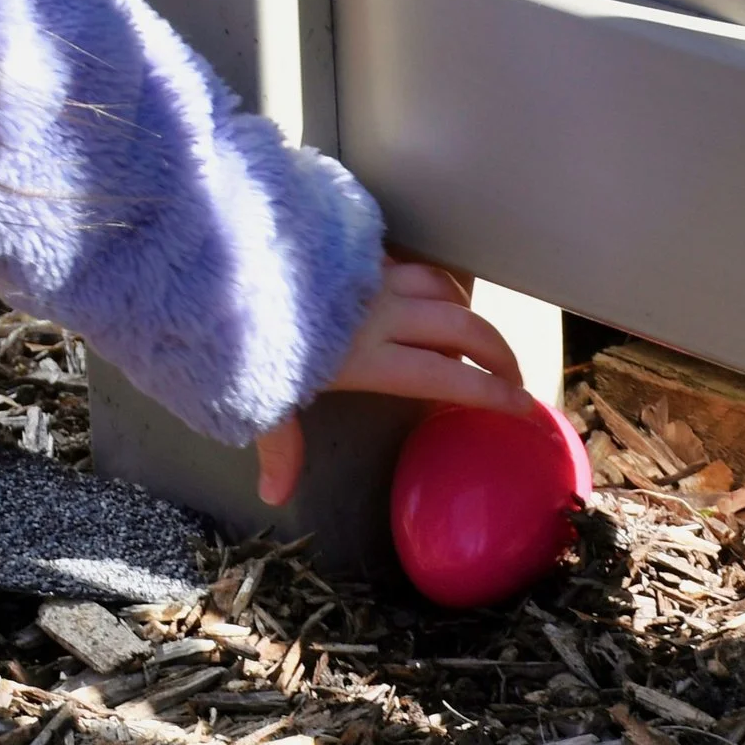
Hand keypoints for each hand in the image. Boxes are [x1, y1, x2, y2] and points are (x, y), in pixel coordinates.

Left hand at [253, 257, 532, 504]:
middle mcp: (381, 313)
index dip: (493, 395)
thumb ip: (278, 443)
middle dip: (498, 353)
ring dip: (465, 311)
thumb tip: (274, 495)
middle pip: (464, 328)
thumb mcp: (255, 397)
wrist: (218, 265)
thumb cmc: (236, 335)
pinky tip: (422, 290)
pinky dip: (428, 279)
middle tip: (511, 377)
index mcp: (366, 357)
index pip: (448, 379)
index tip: (526, 410)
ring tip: (470, 336)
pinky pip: (407, 261)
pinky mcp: (352, 249)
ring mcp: (370, 276)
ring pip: (442, 288)